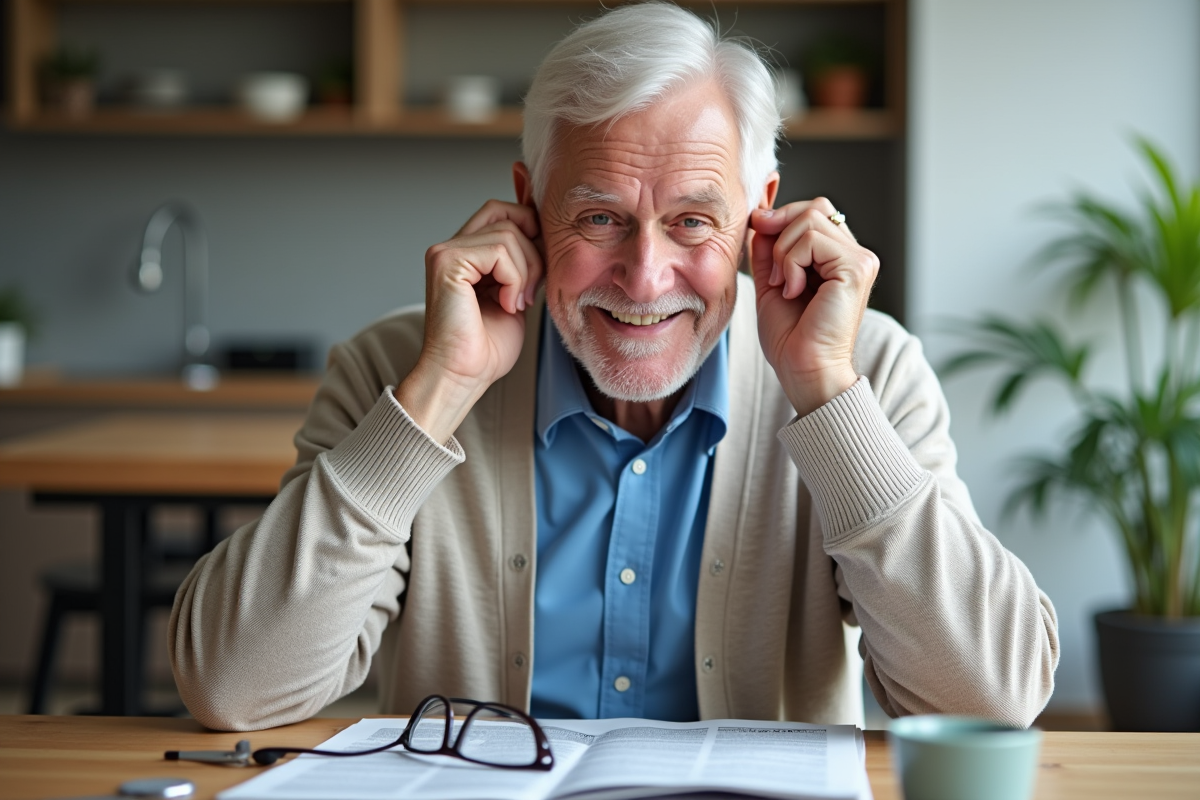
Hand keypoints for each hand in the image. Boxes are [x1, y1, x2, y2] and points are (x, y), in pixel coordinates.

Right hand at [395, 200, 542, 442]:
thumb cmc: (488, 346)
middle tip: (530, 292)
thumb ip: (525, 263)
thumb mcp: (518, 294)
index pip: (502, 211)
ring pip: (509, 234)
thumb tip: (547, 234)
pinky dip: (514, 280)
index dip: (530, 230)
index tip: (540, 270)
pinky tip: (507, 305)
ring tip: (516, 304)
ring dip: (526, 273)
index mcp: (465, 253)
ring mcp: (445, 252)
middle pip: (507, 215)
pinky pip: (500, 250)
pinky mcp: (447, 262)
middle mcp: (451, 247)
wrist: (465, 375)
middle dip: (532, 252)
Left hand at [748, 198, 878, 415]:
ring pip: (810, 220)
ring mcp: (860, 260)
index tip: (760, 234)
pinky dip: (791, 264)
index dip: (783, 218)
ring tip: (786, 286)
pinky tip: (794, 292)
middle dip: (781, 230)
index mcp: (839, 258)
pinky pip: (811, 240)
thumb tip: (762, 215)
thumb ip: (771, 248)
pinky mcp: (856, 268)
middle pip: (815, 207)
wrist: (803, 369)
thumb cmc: (791, 337)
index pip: (814, 211)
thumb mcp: (773, 280)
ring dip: (784, 254)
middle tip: (774, 270)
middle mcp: (856, 255)